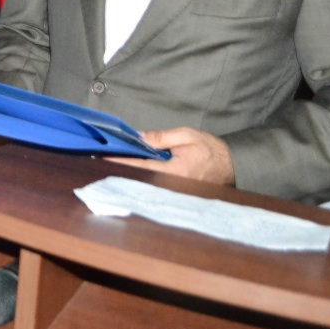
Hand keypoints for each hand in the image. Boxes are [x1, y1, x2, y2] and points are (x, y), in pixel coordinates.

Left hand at [108, 127, 234, 184]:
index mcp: (174, 171)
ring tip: (108, 164)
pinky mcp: (173, 192)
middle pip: (138, 178)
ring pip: (143, 183)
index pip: (140, 167)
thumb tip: (139, 138)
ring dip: (127, 174)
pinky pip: (152, 185)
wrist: (232, 166)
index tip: (101, 157)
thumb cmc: (211, 150)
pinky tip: (127, 170)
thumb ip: (162, 137)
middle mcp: (171, 186)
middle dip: (119, 169)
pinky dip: (139, 178)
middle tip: (97, 160)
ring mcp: (172, 192)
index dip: (119, 162)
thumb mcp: (187, 135)